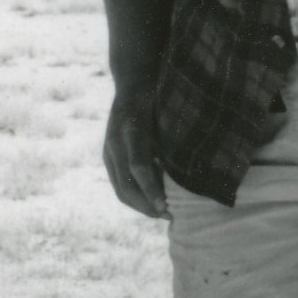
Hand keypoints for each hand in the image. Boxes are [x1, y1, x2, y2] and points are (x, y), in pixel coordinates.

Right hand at [103, 85, 166, 218]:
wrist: (132, 81)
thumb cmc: (159, 96)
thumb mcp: (168, 114)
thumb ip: (173, 141)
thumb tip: (189, 173)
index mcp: (131, 129)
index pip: (139, 167)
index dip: (152, 190)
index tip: (166, 208)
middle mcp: (115, 141)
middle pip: (126, 185)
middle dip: (147, 206)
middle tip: (168, 215)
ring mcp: (109, 150)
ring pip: (120, 189)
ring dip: (141, 205)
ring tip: (161, 213)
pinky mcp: (109, 156)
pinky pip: (119, 184)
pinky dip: (135, 196)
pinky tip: (153, 200)